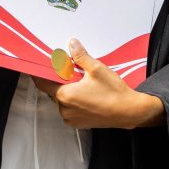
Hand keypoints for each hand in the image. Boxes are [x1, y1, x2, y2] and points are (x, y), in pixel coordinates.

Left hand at [33, 38, 163, 129]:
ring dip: (69, 92)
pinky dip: (75, 102)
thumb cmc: (113, 93)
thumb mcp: (97, 69)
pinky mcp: (78, 124)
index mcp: (65, 95)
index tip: (41, 67)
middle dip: (62, 81)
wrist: (128, 112)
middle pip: (54, 91)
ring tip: (85, 86)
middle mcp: (64, 109)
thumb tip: (72, 44)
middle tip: (75, 73)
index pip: (43, 83)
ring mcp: (71, 118)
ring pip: (63, 101)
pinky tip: (89, 96)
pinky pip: (70, 110)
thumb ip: (81, 56)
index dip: (41, 74)